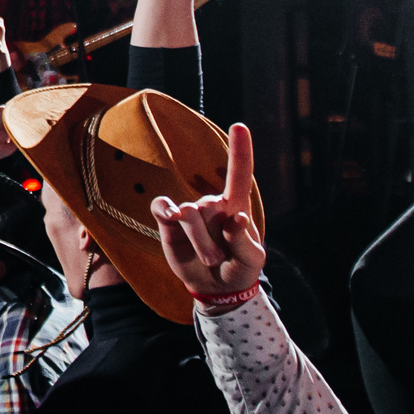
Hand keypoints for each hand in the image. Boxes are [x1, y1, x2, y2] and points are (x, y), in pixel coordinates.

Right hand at [152, 122, 264, 305]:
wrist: (215, 288)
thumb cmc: (239, 268)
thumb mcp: (252, 260)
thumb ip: (245, 241)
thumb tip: (235, 217)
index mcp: (236, 206)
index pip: (239, 175)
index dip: (239, 151)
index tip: (239, 126)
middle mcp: (212, 205)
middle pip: (207, 207)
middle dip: (211, 240)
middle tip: (219, 259)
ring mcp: (190, 212)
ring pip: (187, 214)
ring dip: (198, 241)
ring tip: (209, 258)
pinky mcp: (168, 223)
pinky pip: (161, 207)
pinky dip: (164, 208)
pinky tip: (169, 215)